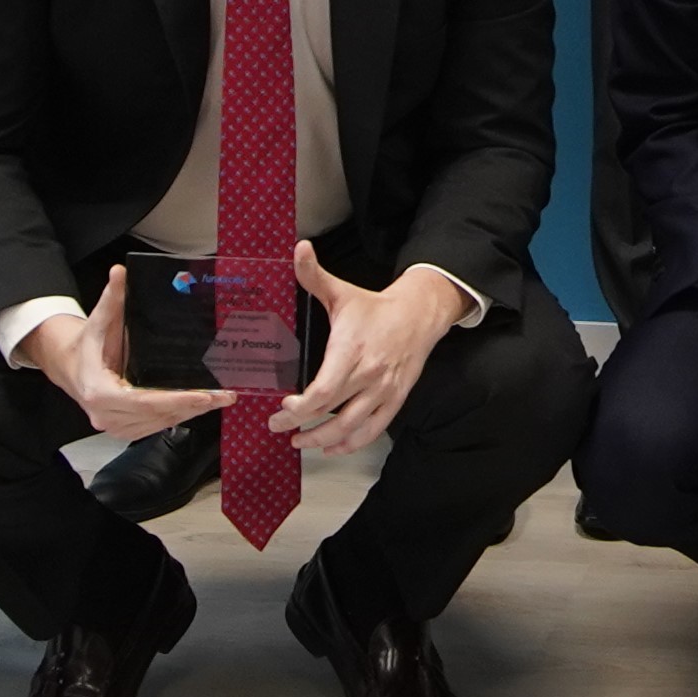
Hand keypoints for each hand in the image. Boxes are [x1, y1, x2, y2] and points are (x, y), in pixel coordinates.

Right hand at [24, 268, 232, 443]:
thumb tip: (120, 271)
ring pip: (159, 423)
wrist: (69, 367)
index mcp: (99, 392)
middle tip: (224, 396)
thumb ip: (111, 298)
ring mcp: (114, 426)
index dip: (175, 400)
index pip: (143, 401)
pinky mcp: (123, 429)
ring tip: (219, 400)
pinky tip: (198, 406)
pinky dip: (177, 416)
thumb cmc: (87, 345)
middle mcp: (106, 414)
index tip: (202, 396)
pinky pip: (154, 426)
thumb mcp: (97, 320)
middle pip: (157, 415)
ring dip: (190, 413)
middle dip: (192, 406)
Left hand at [278, 243, 454, 455]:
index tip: (282, 408)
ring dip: (324, 441)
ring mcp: (383, 391)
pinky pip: (373, 431)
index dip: (299, 408)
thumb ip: (313, 275)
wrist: (418, 315)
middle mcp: (368, 375)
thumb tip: (297, 248)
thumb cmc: (374, 307)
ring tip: (301, 442)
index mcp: (350, 351)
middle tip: (279, 427)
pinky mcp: (395, 400)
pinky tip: (333, 447)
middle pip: (332, 414)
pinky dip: (352, 444)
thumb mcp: (342, 291)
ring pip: (352, 429)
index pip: (322, 392)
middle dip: (301, 427)